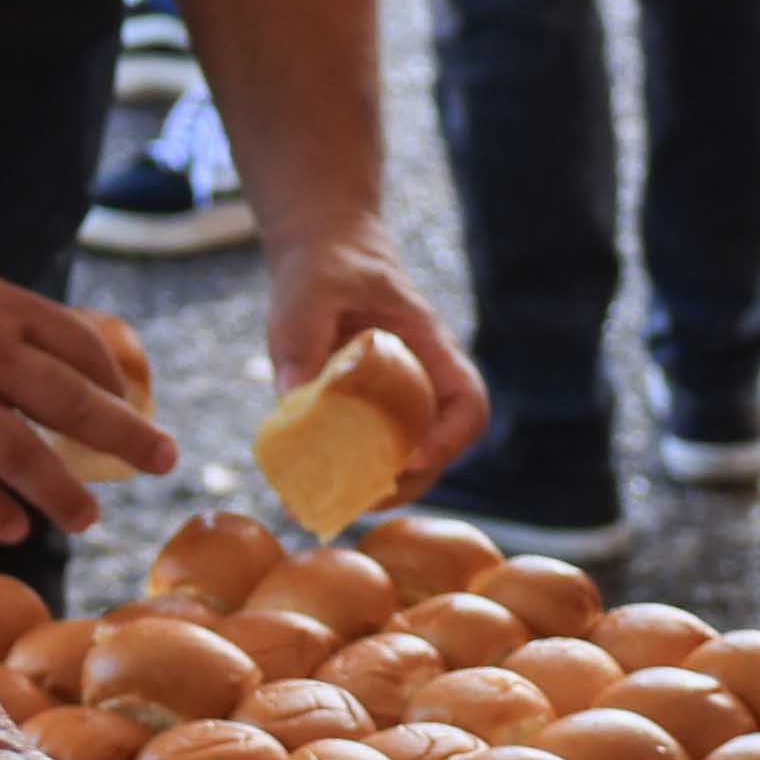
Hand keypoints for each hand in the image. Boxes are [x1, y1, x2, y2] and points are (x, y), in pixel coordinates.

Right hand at [0, 223, 170, 544]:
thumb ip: (12, 326)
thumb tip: (72, 358)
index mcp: (3, 311)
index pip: (82, 348)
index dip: (116, 381)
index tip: (132, 407)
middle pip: (71, 402)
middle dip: (126, 437)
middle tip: (165, 461)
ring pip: (20, 451)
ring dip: (62, 491)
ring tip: (89, 520)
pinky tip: (15, 528)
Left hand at [262, 242, 487, 490]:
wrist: (324, 255)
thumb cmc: (325, 269)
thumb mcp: (308, 297)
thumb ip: (302, 342)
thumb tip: (291, 400)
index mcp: (428, 347)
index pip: (468, 402)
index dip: (450, 438)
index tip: (411, 458)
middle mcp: (424, 379)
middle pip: (442, 445)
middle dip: (410, 481)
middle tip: (362, 500)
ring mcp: (400, 397)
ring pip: (411, 456)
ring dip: (383, 487)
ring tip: (334, 504)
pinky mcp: (370, 409)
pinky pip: (376, 449)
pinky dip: (354, 474)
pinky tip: (314, 488)